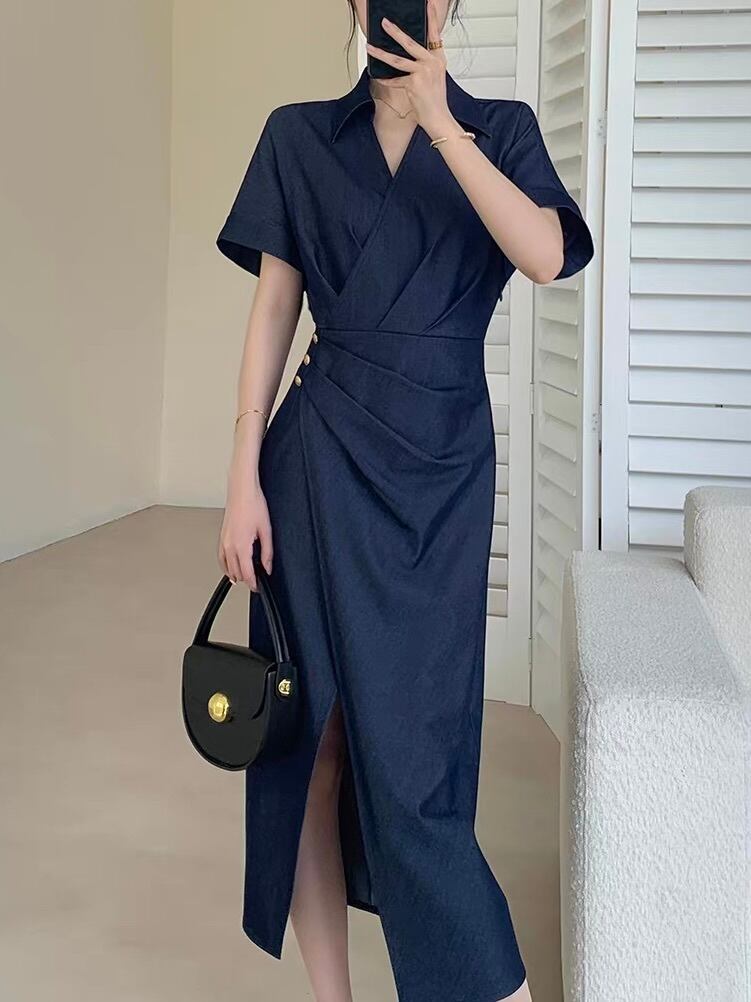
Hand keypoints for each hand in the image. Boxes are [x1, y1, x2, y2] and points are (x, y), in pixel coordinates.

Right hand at [218, 450, 272, 590]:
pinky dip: (226, 566)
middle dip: (246, 580)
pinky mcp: (222, 537)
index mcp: (241, 546)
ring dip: (235, 574)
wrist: (242, 491)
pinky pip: (221, 558)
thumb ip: (267, 552)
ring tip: (246, 577)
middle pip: (236, 573)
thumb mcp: (266, 530)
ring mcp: (223, 541)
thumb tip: (267, 566)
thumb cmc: (253, 505)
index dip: (253, 584)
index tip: (258, 587)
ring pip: (226, 567)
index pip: (247, 573)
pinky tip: (232, 566)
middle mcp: (230, 545)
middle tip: (256, 581)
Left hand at [365, 0, 454, 138]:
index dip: (431, 18)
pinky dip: (386, 80)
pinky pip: (394, 80)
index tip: (428, 4)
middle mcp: (432, 63)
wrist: (439, 118)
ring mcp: (422, 73)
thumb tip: (411, 58)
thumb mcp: (435, 78)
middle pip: (411, 43)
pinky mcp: (413, 84)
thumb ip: (426, 65)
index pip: (435, 35)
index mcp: (439, 60)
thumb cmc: (436, 101)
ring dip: (381, 53)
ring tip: (370, 47)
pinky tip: (378, 77)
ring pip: (397, 60)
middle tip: (385, 23)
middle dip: (395, 32)